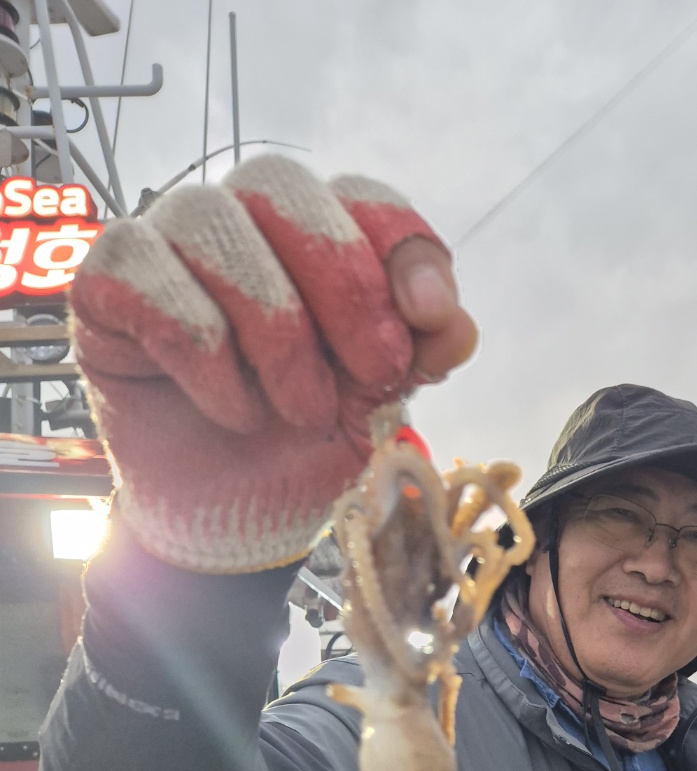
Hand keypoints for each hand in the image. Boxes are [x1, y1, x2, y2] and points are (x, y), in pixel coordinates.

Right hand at [70, 156, 476, 572]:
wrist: (229, 525)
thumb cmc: (299, 450)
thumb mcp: (375, 407)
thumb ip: (418, 357)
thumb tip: (457, 324)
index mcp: (314, 236)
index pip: (360, 196)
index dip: (401, 244)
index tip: (429, 316)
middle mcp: (238, 221)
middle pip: (282, 185)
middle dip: (341, 283)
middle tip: (372, 374)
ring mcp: (165, 243)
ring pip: (213, 224)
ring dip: (275, 332)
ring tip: (300, 412)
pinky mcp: (105, 285)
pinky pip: (151, 281)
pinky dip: (204, 356)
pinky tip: (231, 410)